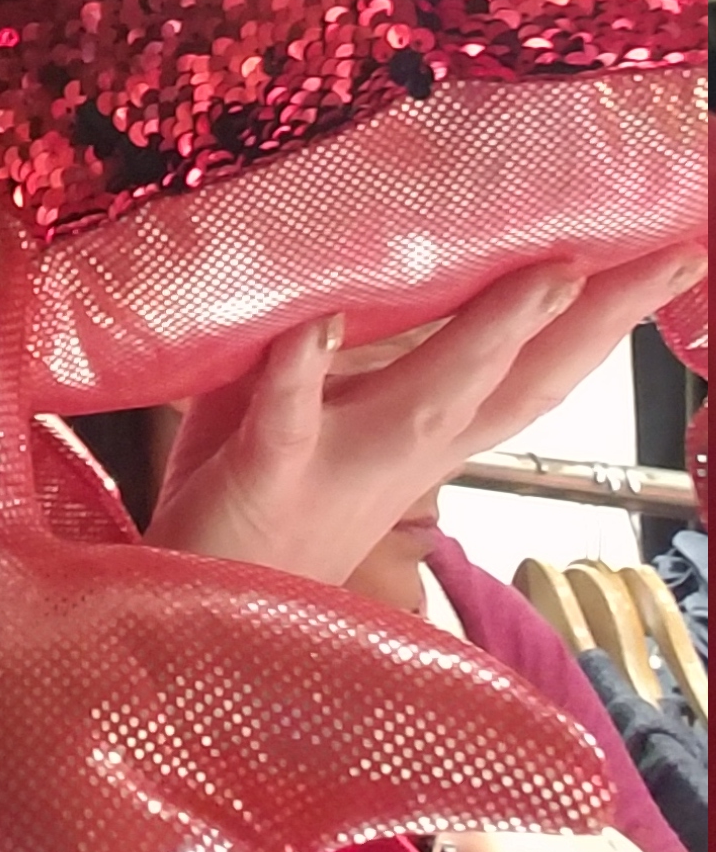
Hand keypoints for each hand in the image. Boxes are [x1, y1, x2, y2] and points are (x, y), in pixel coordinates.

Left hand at [145, 243, 705, 584]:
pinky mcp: (265, 473)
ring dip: (486, 335)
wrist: (185, 594)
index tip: (671, 257)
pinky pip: (285, 418)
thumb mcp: (318, 404)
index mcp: (423, 429)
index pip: (530, 370)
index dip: (601, 318)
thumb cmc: (254, 492)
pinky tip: (314, 323)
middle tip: (668, 257)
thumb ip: (359, 346)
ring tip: (548, 273)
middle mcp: (403, 447)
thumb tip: (396, 261)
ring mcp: (339, 464)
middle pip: (516, 379)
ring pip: (426, 396)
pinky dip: (299, 370)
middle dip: (594, 316)